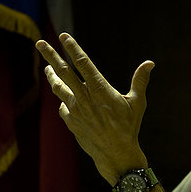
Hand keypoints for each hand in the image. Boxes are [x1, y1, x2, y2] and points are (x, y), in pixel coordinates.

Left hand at [35, 33, 154, 184]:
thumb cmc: (129, 128)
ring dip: (51, 76)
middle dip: (50, 56)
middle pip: (63, 72)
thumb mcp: (137, 103)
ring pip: (58, 88)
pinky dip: (64, 100)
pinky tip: (65, 98)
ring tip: (46, 67)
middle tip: (40, 43)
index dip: (73, 48)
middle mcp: (84, 97)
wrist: (116, 154)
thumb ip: (140, 81)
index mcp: (100, 89)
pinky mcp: (71, 122)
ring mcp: (75, 110)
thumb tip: (150, 63)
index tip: (63, 36)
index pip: (83, 63)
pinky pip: (63, 107)